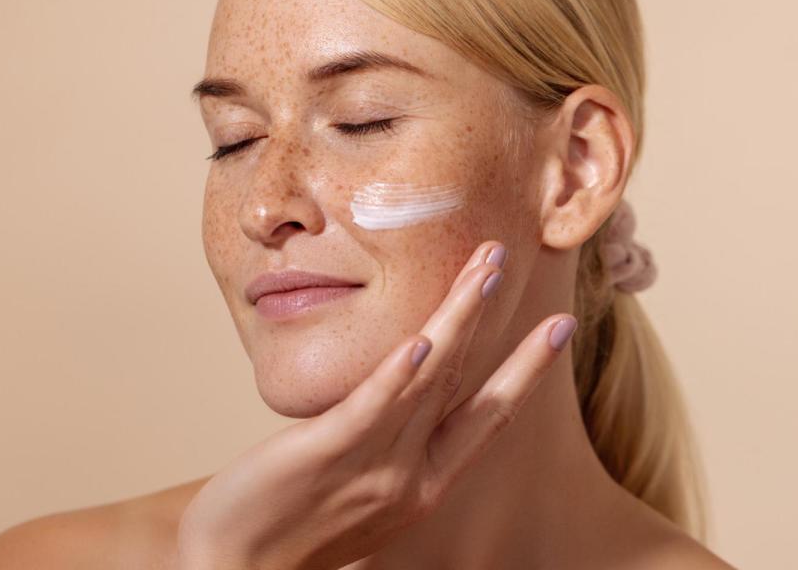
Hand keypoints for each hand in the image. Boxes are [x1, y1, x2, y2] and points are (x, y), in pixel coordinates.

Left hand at [175, 240, 577, 569]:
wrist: (237, 568)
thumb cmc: (295, 524)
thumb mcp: (363, 485)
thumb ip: (389, 440)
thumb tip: (404, 382)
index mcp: (426, 484)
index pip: (489, 415)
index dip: (527, 368)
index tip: (560, 326)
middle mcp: (412, 477)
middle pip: (465, 384)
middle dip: (491, 318)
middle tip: (509, 259)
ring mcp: (374, 467)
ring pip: (429, 383)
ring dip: (458, 319)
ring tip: (483, 270)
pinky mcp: (326, 454)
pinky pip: (371, 409)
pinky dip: (400, 375)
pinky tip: (422, 341)